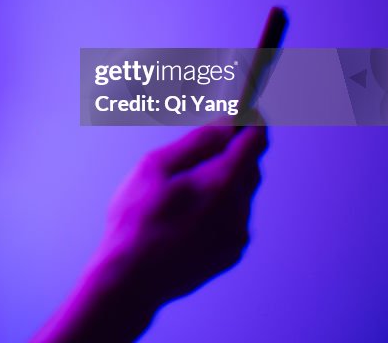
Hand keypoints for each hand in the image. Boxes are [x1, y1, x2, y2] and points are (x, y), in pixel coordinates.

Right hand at [34, 118, 267, 342]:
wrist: (132, 278)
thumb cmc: (137, 219)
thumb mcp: (156, 166)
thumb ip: (197, 141)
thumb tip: (228, 122)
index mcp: (222, 182)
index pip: (255, 141)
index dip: (252, 120)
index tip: (246, 110)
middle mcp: (238, 208)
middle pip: (250, 166)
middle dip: (235, 150)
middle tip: (208, 142)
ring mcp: (237, 234)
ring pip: (242, 193)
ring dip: (226, 179)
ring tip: (187, 184)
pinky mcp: (230, 253)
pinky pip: (234, 217)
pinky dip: (221, 206)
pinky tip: (189, 212)